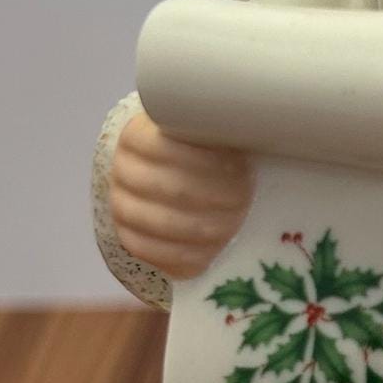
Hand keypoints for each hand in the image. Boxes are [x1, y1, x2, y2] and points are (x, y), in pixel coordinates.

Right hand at [111, 109, 253, 278]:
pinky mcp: (129, 238)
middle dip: (216, 196)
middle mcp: (122, 170)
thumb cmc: (198, 147)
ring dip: (208, 226)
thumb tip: (260, 130)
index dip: (207, 161)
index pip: (166, 148)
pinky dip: (189, 254)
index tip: (241, 166)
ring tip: (237, 222)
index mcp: (136, 135)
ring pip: (163, 223)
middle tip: (246, 198)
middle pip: (171, 188)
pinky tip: (215, 249)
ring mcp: (122, 206)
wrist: (169, 172)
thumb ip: (218, 128)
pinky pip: (155, 253)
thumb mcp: (203, 129)